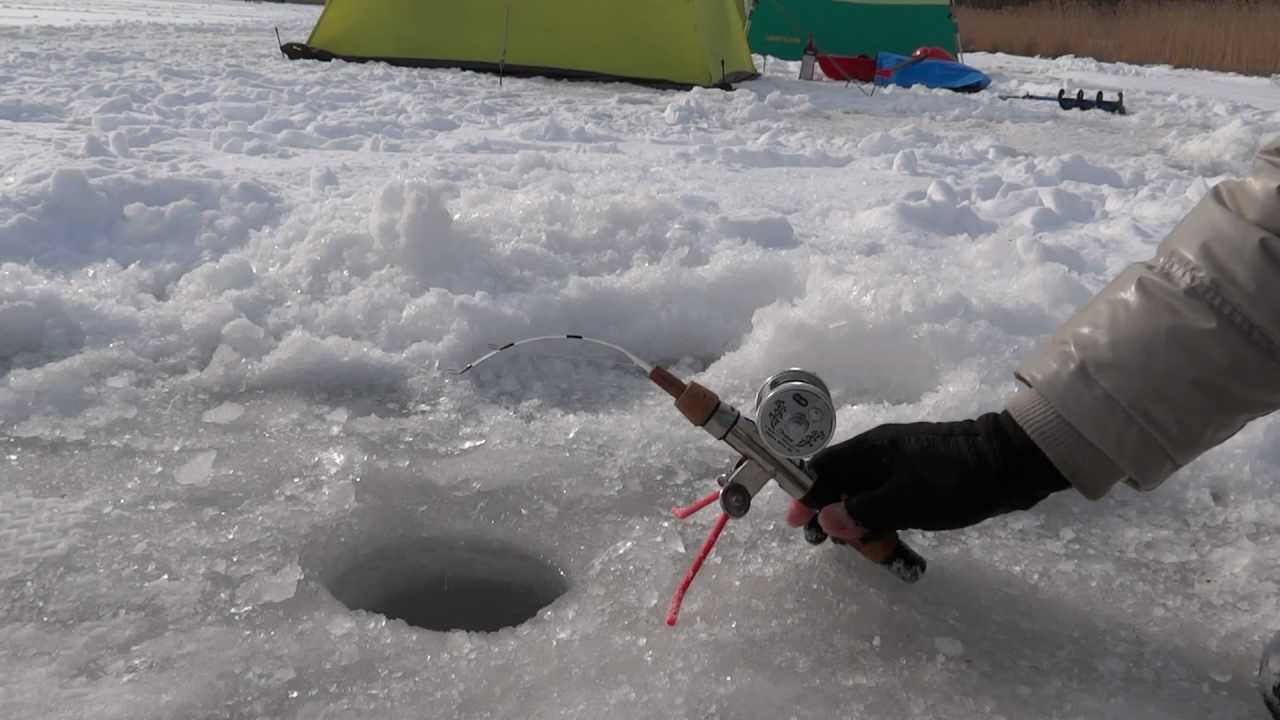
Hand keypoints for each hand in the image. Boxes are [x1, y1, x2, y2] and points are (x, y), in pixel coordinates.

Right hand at [785, 411, 1069, 540]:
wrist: (1013, 464)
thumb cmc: (955, 480)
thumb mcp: (905, 500)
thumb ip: (862, 512)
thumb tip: (825, 520)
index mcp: (872, 448)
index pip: (823, 468)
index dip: (807, 496)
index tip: (799, 526)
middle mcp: (881, 453)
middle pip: (842, 483)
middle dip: (834, 515)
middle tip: (836, 546)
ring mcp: (903, 465)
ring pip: (866, 494)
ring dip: (860, 521)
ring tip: (868, 549)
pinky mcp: (922, 478)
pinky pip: (889, 499)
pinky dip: (882, 518)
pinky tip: (889, 538)